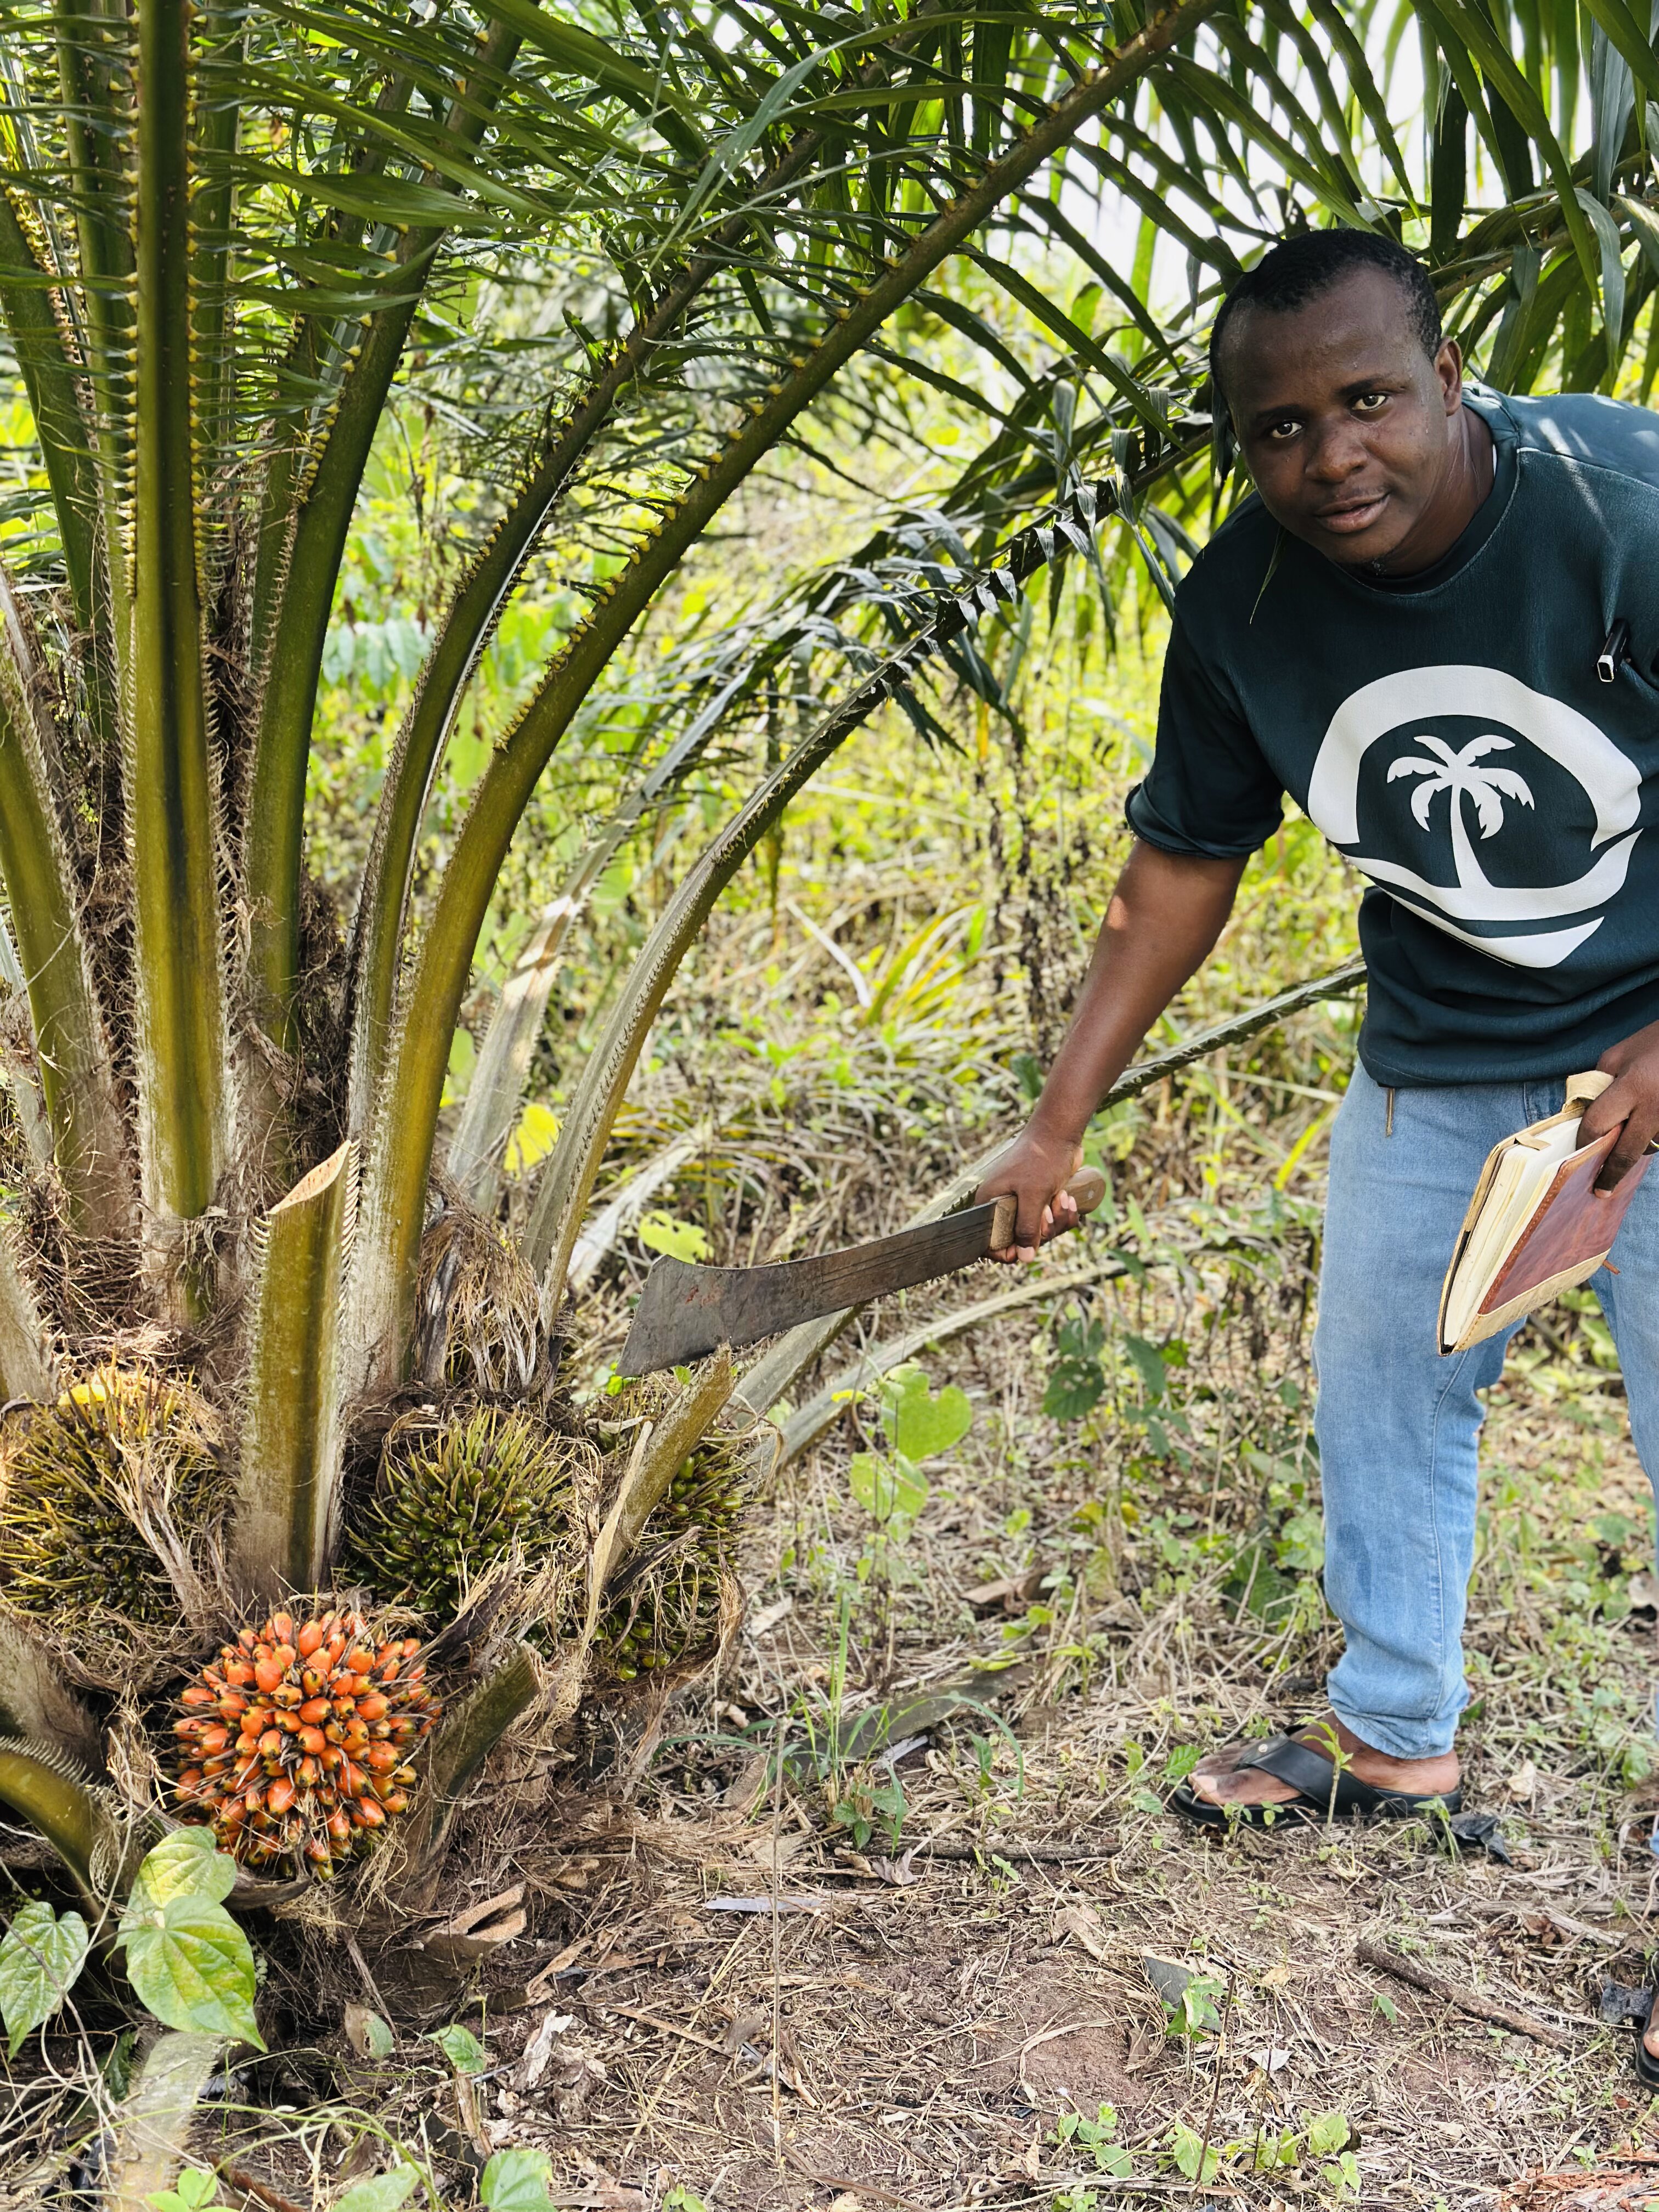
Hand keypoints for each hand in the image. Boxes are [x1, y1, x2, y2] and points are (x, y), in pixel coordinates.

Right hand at [976, 1124, 1083, 1260]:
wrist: (1060, 1133)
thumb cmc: (1041, 1158)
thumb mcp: (1033, 1195)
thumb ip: (1027, 1227)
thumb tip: (1024, 1258)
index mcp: (990, 1203)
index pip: (989, 1241)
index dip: (1006, 1252)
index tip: (1025, 1251)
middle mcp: (1003, 1206)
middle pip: (1020, 1240)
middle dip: (1042, 1230)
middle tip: (1049, 1211)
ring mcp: (1023, 1204)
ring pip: (1040, 1232)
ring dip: (1057, 1220)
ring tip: (1063, 1198)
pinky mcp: (1041, 1201)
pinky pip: (1052, 1222)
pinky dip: (1064, 1214)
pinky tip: (1068, 1198)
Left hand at [1581, 1017, 1658, 1189]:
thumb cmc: (1652, 1043)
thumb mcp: (1618, 1056)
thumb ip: (1599, 1085)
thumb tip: (1587, 1112)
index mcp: (1631, 1088)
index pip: (1597, 1125)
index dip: (1584, 1141)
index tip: (1578, 1152)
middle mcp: (1654, 1109)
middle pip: (1626, 1152)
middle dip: (1611, 1173)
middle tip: (1600, 1191)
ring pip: (1648, 1148)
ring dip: (1633, 1153)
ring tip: (1617, 1160)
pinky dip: (1650, 1141)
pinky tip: (1641, 1138)